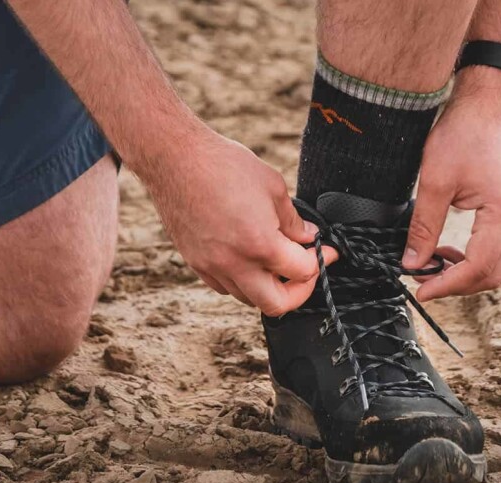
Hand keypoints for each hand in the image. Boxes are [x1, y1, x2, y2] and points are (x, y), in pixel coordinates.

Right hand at [139, 130, 336, 315]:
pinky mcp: (195, 263)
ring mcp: (212, 266)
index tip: (326, 250)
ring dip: (268, 286)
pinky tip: (248, 259)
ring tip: (276, 262)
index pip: (302, 272)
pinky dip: (242, 281)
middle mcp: (235, 263)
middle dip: (298, 291)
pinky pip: (225, 286)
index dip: (321, 260)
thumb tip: (307, 238)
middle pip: (277, 304)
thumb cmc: (224, 165)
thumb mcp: (273, 186)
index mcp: (260, 244)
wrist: (175, 159)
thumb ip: (293, 221)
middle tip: (305, 271)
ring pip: (248, 298)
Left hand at [402, 81, 500, 300]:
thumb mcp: (434, 182)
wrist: (484, 106)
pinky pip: (498, 248)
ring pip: (499, 264)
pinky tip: (448, 251)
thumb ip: (424, 227)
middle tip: (424, 282)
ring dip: (468, 274)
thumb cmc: (461, 135)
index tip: (421, 290)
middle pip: (495, 273)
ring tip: (433, 267)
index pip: (478, 267)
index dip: (448, 284)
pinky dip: (475, 259)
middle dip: (459, 285)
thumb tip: (413, 263)